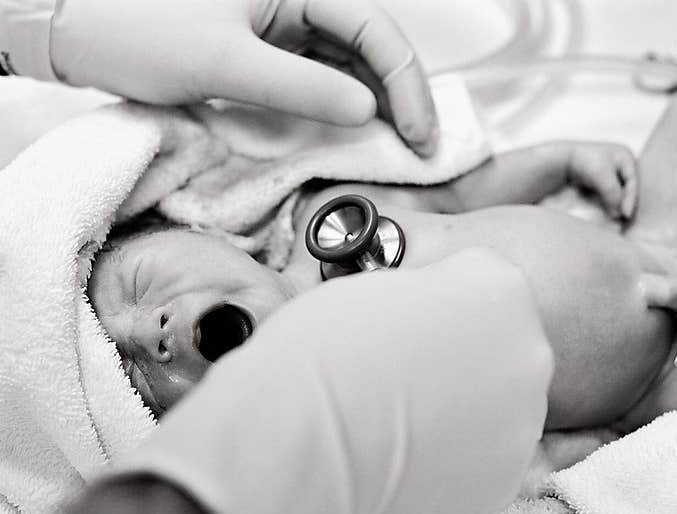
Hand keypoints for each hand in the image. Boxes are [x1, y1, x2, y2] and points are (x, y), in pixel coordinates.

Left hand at [50, 0, 437, 154]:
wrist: (73, 26)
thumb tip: (367, 112)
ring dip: (377, 102)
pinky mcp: (265, 44)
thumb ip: (301, 87)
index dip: (406, 85)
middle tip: (421, 148)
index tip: (419, 136)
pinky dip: (342, 102)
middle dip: (401, 96)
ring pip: (350, 59)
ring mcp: (280, 19)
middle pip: (371, 43)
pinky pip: (319, 72)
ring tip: (398, 145)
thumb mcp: (225, 63)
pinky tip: (356, 130)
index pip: (375, 28)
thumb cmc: (136, 28)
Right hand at [120, 250, 551, 513]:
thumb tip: (441, 323)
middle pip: (504, 347)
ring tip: (407, 423)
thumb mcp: (387, 285)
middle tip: (410, 376)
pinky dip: (460, 459)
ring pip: (502, 407)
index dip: (441, 305)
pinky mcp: (507, 478)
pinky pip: (490, 459)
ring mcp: (525, 420)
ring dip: (467, 411)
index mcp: (503, 287)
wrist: (301, 439)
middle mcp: (530, 352)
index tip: (411, 326)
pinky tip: (416, 456)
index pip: (484, 284)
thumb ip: (436, 296)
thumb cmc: (325, 351)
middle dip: (467, 359)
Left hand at [568, 142, 638, 220]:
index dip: (631, 199)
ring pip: (619, 191)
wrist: (562, 160)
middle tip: (624, 219)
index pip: (633, 181)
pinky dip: (609, 202)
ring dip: (617, 204)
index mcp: (625, 155)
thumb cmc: (585, 163)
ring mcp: (610, 171)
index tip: (626, 215)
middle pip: (627, 187)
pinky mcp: (600, 179)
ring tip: (616, 218)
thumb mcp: (603, 178)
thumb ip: (614, 195)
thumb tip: (619, 214)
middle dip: (625, 202)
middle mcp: (620, 162)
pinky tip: (608, 212)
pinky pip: (609, 193)